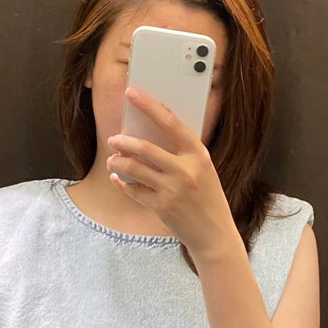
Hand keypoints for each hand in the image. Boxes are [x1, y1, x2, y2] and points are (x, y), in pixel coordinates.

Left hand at [106, 86, 235, 256]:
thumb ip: (183, 154)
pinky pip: (134, 191)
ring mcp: (172, 190)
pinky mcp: (161, 207)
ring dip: (118, 163)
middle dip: (123, 142)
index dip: (149, 105)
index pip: (170, 122)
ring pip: (134, 169)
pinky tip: (117, 179)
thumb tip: (152, 135)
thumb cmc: (208, 199)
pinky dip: (122, 184)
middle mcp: (185, 170)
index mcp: (198, 154)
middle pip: (145, 148)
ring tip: (112, 161)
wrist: (214, 234)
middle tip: (113, 140)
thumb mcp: (203, 170)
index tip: (132, 92)